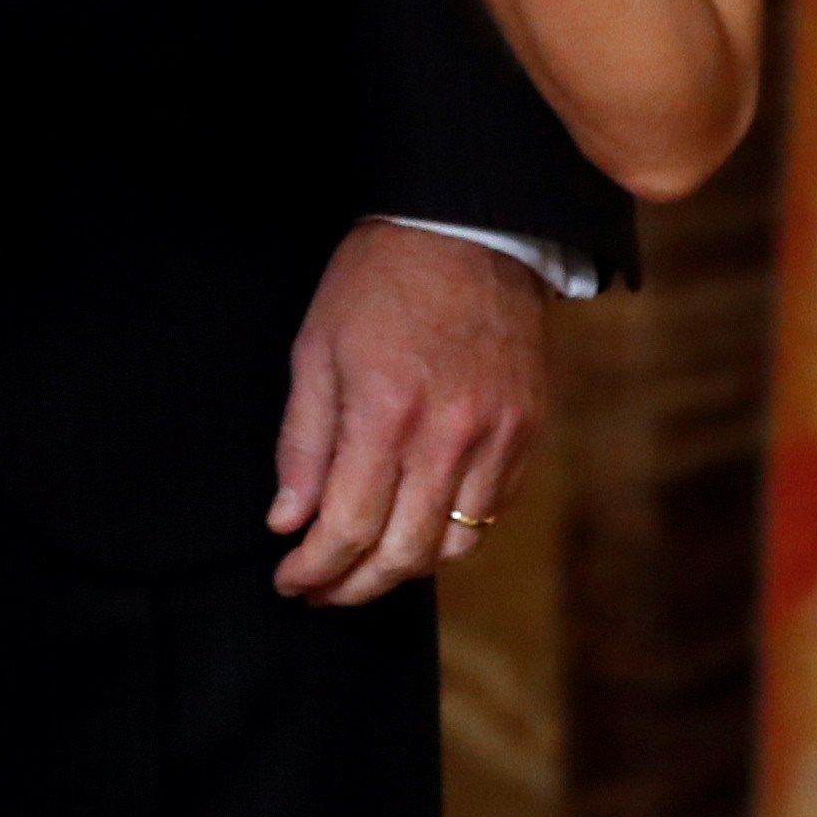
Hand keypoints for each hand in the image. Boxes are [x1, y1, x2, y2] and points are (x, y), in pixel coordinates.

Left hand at [269, 220, 544, 605]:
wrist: (469, 227)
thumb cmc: (380, 280)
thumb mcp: (317, 348)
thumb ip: (304, 443)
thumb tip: (288, 521)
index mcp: (385, 412)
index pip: (347, 528)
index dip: (314, 569)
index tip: (291, 580)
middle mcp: (448, 435)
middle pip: (402, 554)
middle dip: (354, 586)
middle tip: (322, 589)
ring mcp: (498, 436)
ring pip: (454, 547)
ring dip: (404, 566)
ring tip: (368, 562)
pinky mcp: (527, 430)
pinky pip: (491, 512)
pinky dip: (452, 533)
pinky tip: (418, 522)